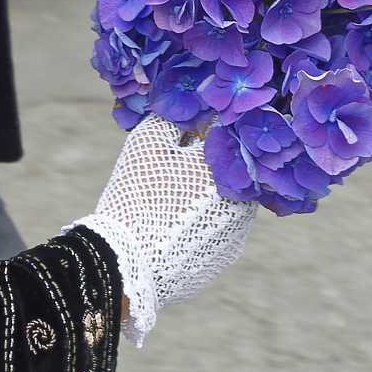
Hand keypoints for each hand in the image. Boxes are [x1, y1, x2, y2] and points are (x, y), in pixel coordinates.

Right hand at [83, 114, 255, 346]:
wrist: (125, 263)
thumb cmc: (138, 194)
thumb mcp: (149, 142)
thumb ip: (176, 118)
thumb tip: (191, 107)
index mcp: (232, 166)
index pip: (228, 133)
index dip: (207, 126)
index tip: (190, 128)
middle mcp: (246, 200)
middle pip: (231, 170)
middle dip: (209, 164)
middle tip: (176, 166)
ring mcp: (238, 233)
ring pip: (227, 202)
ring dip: (208, 196)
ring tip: (172, 200)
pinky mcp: (225, 258)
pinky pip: (218, 231)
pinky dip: (202, 225)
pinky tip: (174, 226)